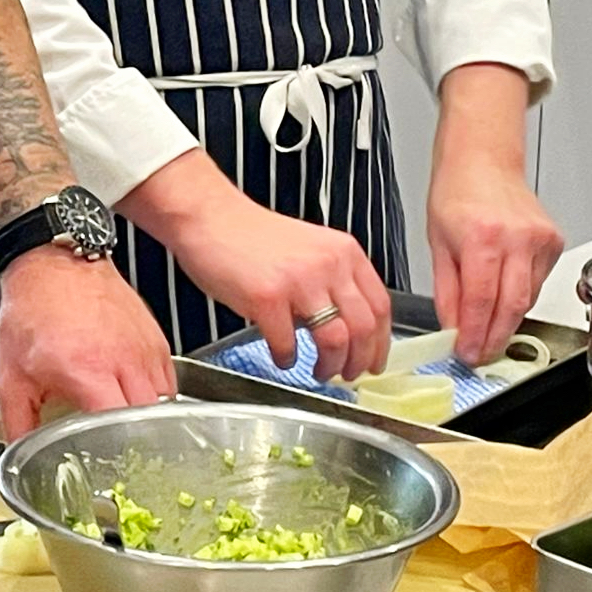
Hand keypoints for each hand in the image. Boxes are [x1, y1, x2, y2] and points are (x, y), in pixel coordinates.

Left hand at [0, 248, 173, 442]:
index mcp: (88, 371)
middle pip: (148, 424)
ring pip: (163, 405)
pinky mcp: (156, 338)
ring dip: (148, 422)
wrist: (52, 262)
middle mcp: (123, 360)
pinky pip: (168, 383)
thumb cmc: (32, 310)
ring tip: (127, 429)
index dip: (116, 456)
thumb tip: (20, 453)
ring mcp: (145, 348)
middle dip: (135, 444)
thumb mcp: (10, 373)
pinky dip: (155, 399)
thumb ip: (17, 420)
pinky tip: (133, 400)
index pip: (118, 429)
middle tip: (119, 456)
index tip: (106, 468)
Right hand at [170, 206, 392, 381]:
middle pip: (364, 328)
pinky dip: (287, 359)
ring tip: (318, 371)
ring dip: (329, 366)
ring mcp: (298, 281)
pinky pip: (288, 344)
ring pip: (335, 340)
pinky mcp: (267, 297)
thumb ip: (332, 279)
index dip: (381, 342)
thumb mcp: (308, 248)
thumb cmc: (251, 235)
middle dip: (358, 361)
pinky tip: (282, 357)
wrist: (210, 216)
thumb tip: (347, 325)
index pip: (380, 306)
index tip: (374, 360)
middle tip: (347, 374)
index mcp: (343, 252)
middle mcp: (327, 264)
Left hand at [428, 156, 562, 365]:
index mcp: (483, 236)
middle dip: (496, 338)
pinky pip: (539, 282)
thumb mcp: (437, 242)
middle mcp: (516, 238)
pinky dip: (520, 295)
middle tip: (481, 354)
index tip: (467, 352)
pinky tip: (504, 294)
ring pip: (528, 298)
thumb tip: (452, 328)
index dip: (476, 334)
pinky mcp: (554, 242)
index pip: (482, 301)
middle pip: (513, 306)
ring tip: (487, 328)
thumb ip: (447, 291)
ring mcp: (540, 239)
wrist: (484, 160)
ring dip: (508, 319)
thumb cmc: (458, 192)